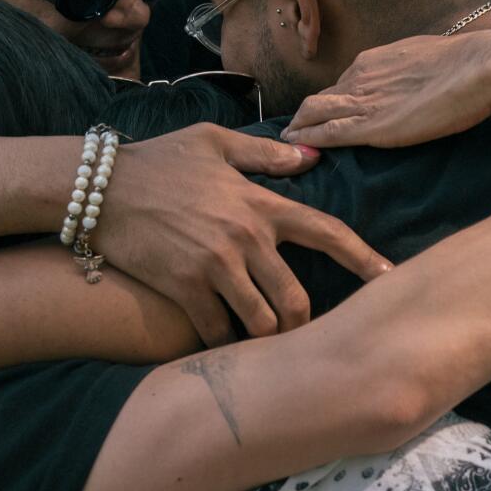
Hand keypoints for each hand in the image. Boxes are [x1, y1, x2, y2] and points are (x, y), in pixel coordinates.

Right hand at [94, 124, 392, 346]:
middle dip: (304, 324)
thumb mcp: (214, 142)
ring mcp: (215, 265)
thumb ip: (265, 154)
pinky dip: (224, 345)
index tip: (390, 280)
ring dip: (266, 339)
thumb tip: (311, 159)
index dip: (363, 258)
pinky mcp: (184, 288)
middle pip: (297, 297)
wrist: (100, 187)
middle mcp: (245, 237)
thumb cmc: (159, 161)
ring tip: (264, 347)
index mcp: (260, 203)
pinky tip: (223, 348)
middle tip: (301, 335)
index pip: (327, 231)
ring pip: (262, 321)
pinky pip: (217, 331)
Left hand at [283, 31, 490, 149]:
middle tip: (295, 128)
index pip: (341, 85)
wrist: (474, 69)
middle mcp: (359, 78)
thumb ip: (404, 72)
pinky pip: (328, 133)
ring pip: (314, 113)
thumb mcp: (420, 58)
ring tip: (288, 140)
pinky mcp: (369, 127)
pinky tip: (297, 148)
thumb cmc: (460, 63)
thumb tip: (405, 81)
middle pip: (320, 98)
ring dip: (298, 127)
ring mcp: (361, 102)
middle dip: (305, 114)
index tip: (325, 111)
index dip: (330, 100)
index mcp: (372, 62)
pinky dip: (308, 140)